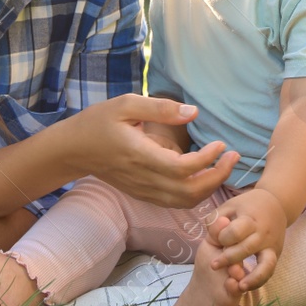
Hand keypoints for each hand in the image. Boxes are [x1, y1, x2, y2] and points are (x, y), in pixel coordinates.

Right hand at [60, 93, 238, 208]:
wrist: (73, 150)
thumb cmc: (98, 122)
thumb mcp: (126, 104)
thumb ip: (161, 108)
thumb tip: (194, 112)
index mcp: (140, 155)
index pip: (182, 169)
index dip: (207, 160)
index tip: (220, 143)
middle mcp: (143, 178)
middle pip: (189, 192)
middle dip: (217, 177)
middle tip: (232, 156)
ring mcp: (143, 190)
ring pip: (184, 202)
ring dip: (209, 187)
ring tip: (222, 166)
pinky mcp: (142, 193)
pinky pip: (174, 202)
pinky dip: (194, 193)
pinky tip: (203, 175)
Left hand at [208, 186, 286, 289]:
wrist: (276, 205)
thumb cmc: (246, 207)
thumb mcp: (229, 206)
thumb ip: (216, 220)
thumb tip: (212, 236)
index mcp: (250, 219)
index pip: (236, 232)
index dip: (224, 238)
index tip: (219, 240)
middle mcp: (263, 234)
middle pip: (247, 249)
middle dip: (229, 259)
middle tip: (214, 265)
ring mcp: (272, 246)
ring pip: (266, 264)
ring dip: (252, 277)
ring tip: (239, 286)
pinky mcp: (275, 254)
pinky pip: (270, 271)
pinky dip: (260, 280)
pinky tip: (247, 286)